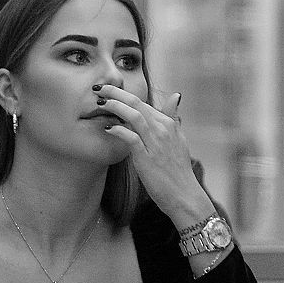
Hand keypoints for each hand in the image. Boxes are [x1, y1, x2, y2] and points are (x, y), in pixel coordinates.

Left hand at [94, 85, 213, 225]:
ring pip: (134, 116)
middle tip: (99, 88)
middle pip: (137, 104)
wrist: (184, 194)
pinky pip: (130, 138)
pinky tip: (108, 128)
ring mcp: (155, 143)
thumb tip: (175, 96)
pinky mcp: (147, 157)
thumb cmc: (178, 170)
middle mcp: (163, 129)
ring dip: (115, 106)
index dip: (124, 95)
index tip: (110, 91)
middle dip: (116, 93)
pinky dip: (118, 130)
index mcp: (169, 124)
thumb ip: (173, 117)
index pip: (143, 103)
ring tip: (100, 104)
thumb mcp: (179, 139)